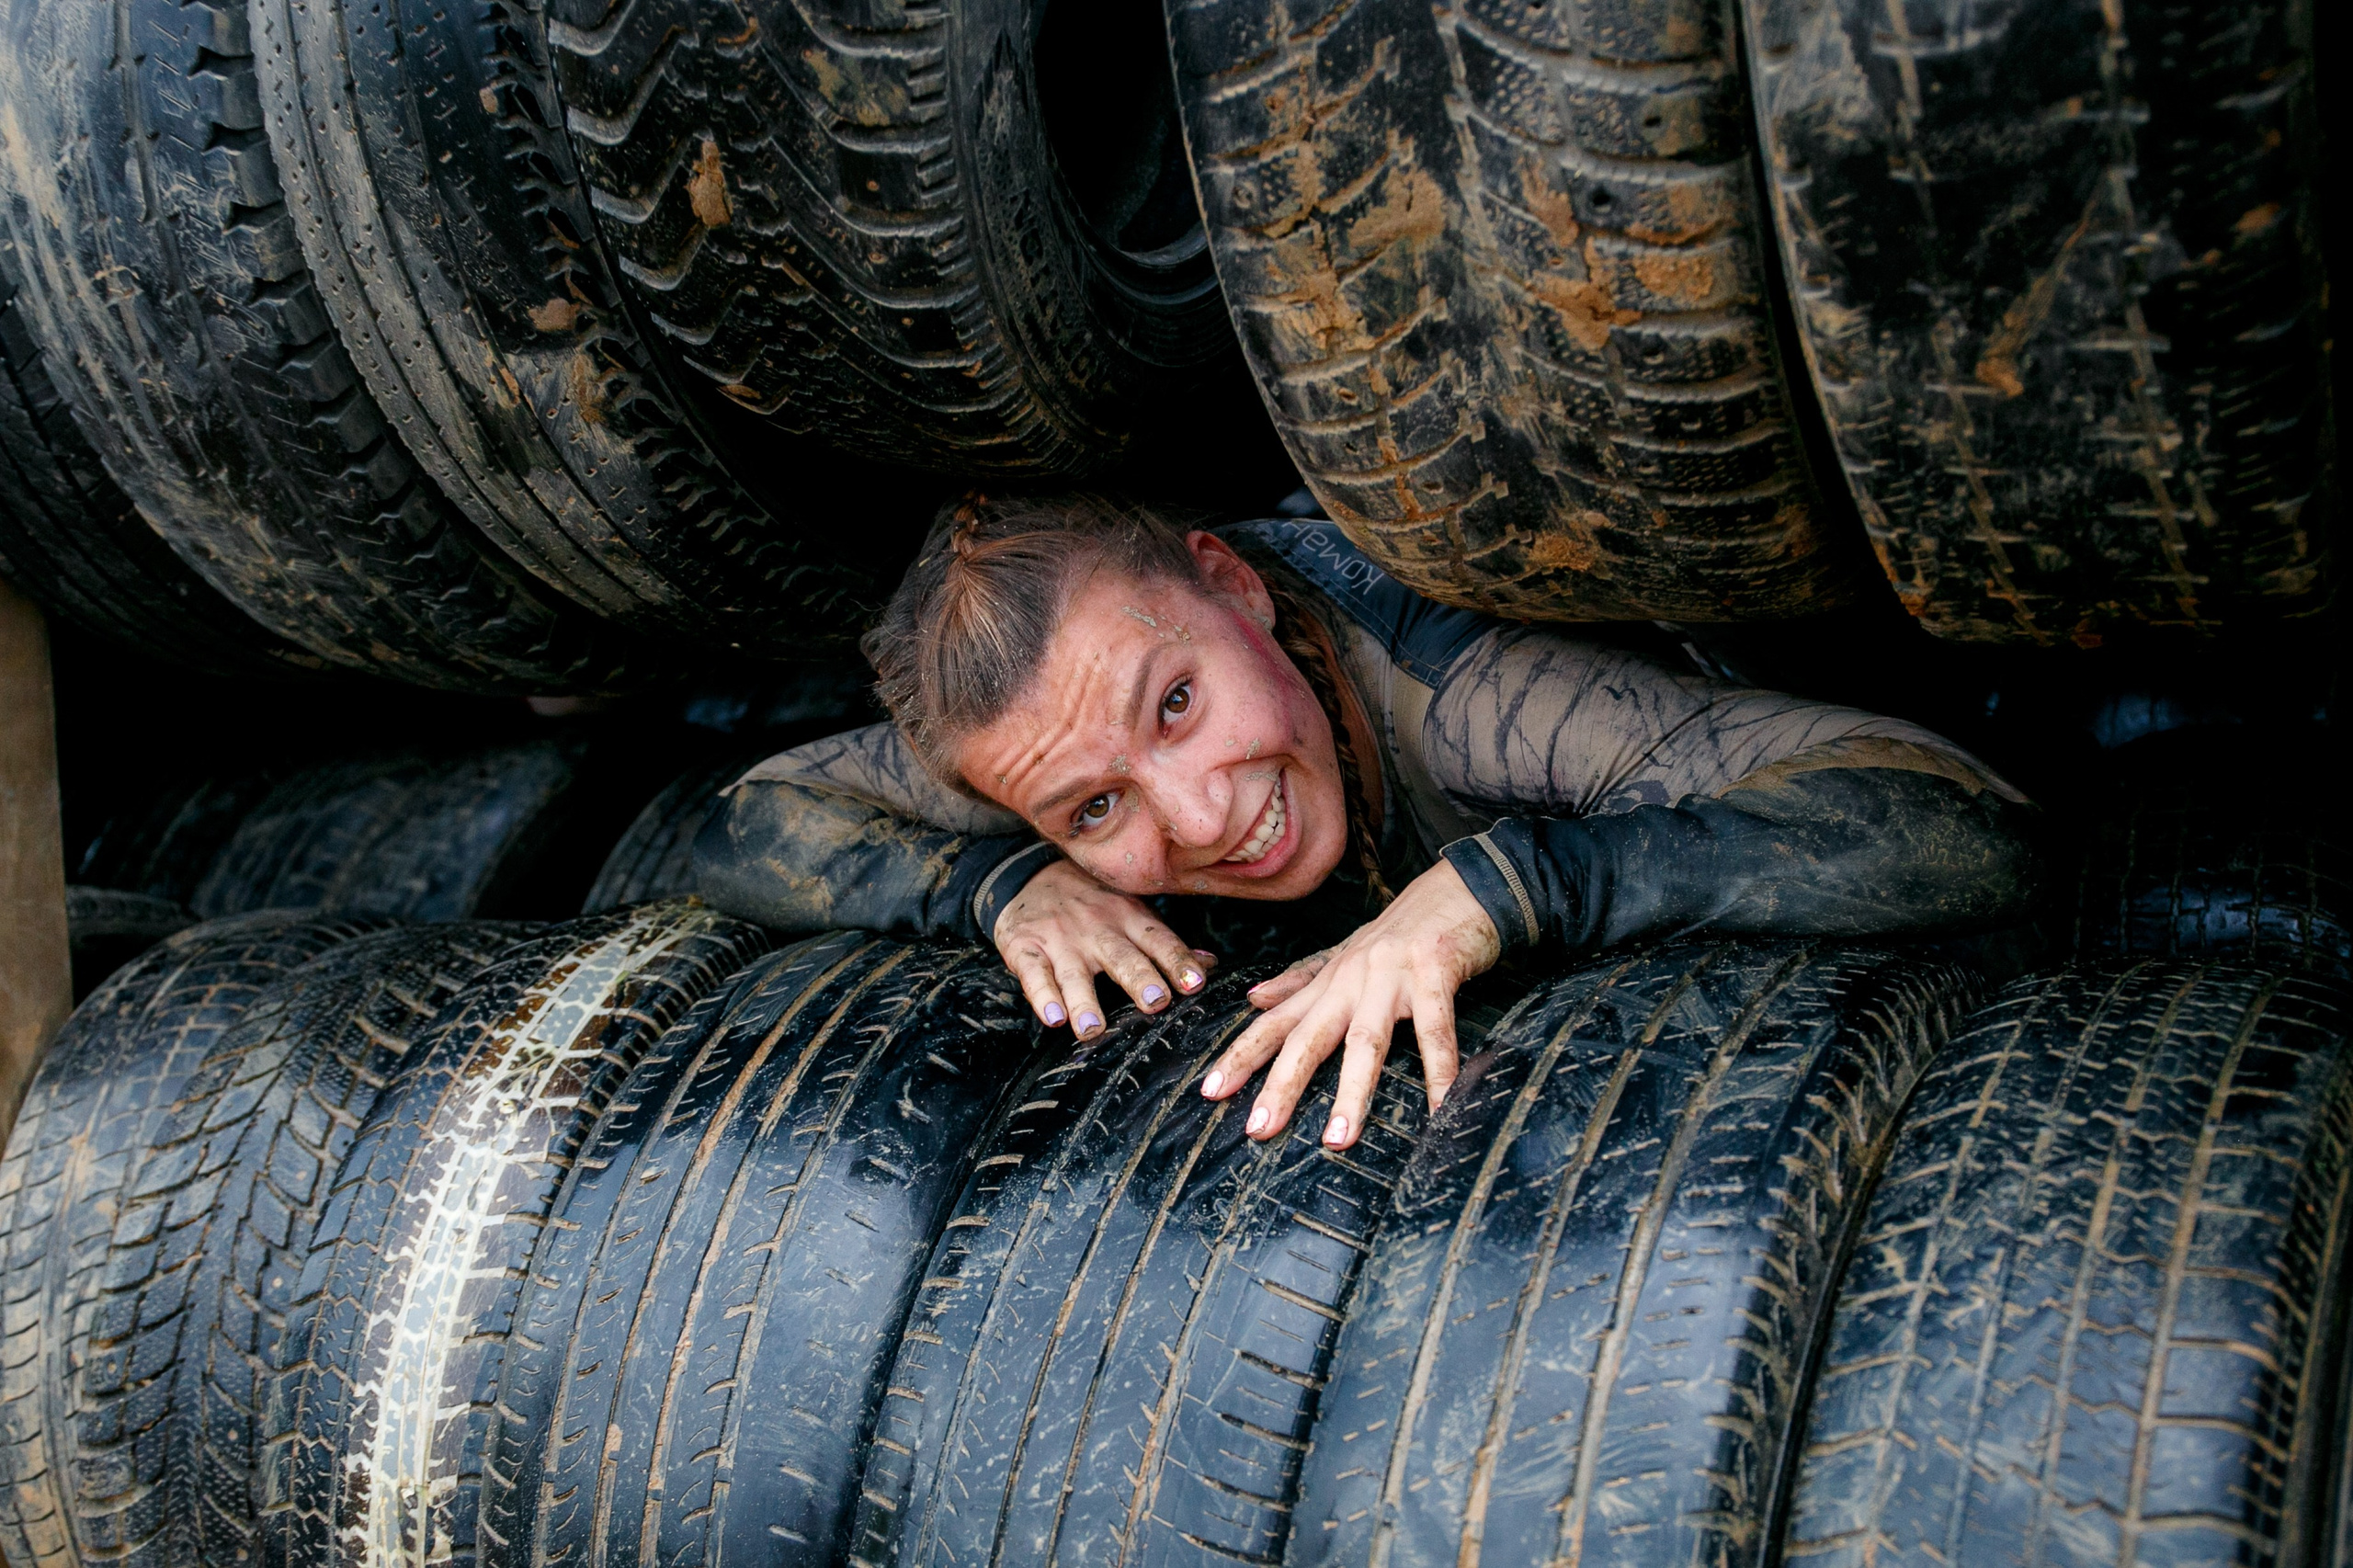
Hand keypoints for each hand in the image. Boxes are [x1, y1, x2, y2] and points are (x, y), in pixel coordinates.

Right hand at [994, 858, 1214, 1036]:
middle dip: (1139, 978)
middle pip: (1120, 956)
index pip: (1158, 940)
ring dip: (1084, 1000)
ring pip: (1073, 972)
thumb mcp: (1130, 911)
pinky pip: (1033, 973)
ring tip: (1093, 1028)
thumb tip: (1211, 964)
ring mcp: (1059, 938)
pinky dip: (1042, 996)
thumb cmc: (1092, 902)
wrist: (1030, 874)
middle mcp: (1096, 927)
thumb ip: (1164, 942)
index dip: (1177, 961)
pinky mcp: (1025, 946)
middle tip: (1155, 1003)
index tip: (1195, 983)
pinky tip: (1052, 1017)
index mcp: (1128, 917)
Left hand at [1198, 860, 1499, 1148]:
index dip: (1241, 1056)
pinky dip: (1440, 1072)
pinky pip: (1436, 1031)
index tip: (1210, 1092)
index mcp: (1328, 982)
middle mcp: (1351, 979)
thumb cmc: (1402, 932)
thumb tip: (1253, 999)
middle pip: (1309, 1038)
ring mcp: (1392, 977)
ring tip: (1338, 1139)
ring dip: (1351, 1092)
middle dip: (1281, 1084)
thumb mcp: (1345, 956)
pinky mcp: (1434, 974)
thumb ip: (1300, 981)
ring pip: (1366, 1041)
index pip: (1275, 1023)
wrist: (1458, 889)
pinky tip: (1443, 1109)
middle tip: (1258, 1129)